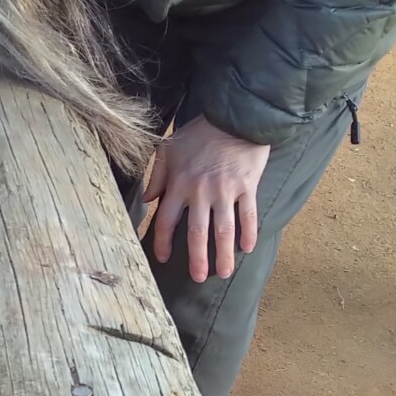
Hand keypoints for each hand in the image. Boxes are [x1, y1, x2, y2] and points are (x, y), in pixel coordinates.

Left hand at [143, 115, 270, 282]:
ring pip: (223, 230)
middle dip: (196, 259)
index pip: (165, 221)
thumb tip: (146, 199)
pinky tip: (247, 249)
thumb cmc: (199, 132)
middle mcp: (200, 192)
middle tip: (198, 279)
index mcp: (178, 185)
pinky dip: (249, 233)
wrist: (234, 116)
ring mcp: (225, 191)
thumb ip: (157, 176)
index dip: (162, 242)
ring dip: (223, 255)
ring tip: (224, 273)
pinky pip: (248, 215)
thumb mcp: (169, 149)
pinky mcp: (247, 186)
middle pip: (196, 233)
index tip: (164, 258)